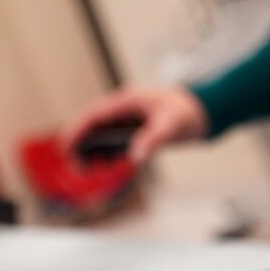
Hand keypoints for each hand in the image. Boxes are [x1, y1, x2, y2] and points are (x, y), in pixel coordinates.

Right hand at [61, 85, 208, 165]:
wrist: (203, 111)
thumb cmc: (187, 113)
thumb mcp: (171, 127)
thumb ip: (153, 140)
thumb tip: (134, 157)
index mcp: (126, 101)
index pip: (94, 115)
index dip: (77, 130)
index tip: (66, 147)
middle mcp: (122, 108)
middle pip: (91, 124)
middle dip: (81, 144)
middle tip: (78, 167)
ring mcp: (126, 118)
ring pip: (100, 133)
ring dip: (92, 149)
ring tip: (91, 169)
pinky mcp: (133, 128)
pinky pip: (112, 139)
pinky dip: (107, 151)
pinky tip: (107, 164)